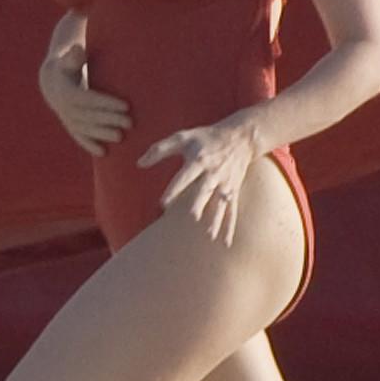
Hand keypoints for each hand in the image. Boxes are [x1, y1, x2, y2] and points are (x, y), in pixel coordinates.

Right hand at [39, 43, 131, 156]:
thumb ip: (73, 56)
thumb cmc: (68, 66)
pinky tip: (103, 153)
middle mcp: (65, 108)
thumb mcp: (69, 60)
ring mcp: (67, 119)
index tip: (126, 105)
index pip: (89, 99)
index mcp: (67, 91)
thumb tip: (77, 50)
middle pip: (90, 116)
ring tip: (121, 137)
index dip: (107, 103)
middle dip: (110, 120)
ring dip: (103, 134)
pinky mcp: (71, 127)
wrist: (53, 83)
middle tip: (130, 123)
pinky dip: (90, 145)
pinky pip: (80, 138)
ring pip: (86, 129)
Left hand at [136, 114, 258, 245]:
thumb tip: (139, 164)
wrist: (240, 137)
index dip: (175, 189)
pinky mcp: (233, 191)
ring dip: (215, 219)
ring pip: (220, 204)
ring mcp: (225, 184)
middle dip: (199, 203)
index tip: (164, 203)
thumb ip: (159, 150)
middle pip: (205, 190)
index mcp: (199, 160)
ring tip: (209, 235)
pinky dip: (229, 227)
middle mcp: (213, 173)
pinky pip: (232, 211)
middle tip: (192, 216)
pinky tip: (225, 243)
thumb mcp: (183, 137)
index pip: (185, 176)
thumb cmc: (206, 137)